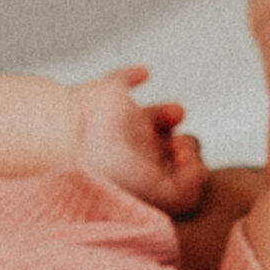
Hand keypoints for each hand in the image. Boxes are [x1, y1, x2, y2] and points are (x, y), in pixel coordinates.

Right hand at [72, 66, 207, 215]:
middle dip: (185, 144)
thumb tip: (199, 168)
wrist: (70, 142)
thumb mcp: (161, 194)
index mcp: (142, 176)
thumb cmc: (111, 173)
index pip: (177, 172)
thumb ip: (189, 190)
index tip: (183, 160)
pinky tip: (143, 74)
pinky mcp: (107, 93)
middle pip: (170, 146)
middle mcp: (133, 151)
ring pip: (153, 118)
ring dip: (171, 113)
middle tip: (178, 145)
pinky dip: (134, 75)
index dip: (191, 165)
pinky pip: (123, 80)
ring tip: (173, 115)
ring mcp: (119, 122)